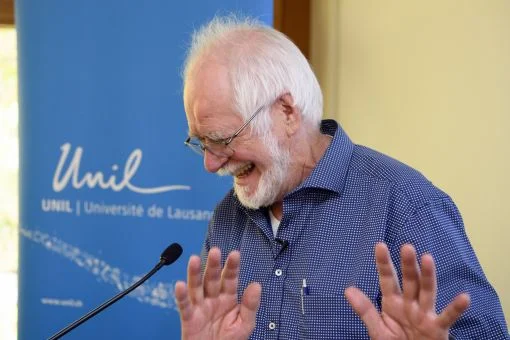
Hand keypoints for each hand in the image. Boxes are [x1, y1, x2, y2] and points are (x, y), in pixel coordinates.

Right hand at [175, 248, 260, 339]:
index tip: (235, 254)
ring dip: (195, 274)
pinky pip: (185, 306)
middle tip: (215, 251)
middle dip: (213, 265)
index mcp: (228, 298)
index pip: (230, 278)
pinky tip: (180, 285)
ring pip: (196, 287)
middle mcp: (213, 299)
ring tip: (194, 260)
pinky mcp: (189, 319)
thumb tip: (256, 285)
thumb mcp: (245, 324)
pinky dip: (181, 296)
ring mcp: (200, 307)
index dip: (232, 267)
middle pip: (212, 279)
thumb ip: (250, 306)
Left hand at [345, 243, 469, 339]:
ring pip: (427, 291)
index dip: (384, 263)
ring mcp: (425, 314)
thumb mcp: (377, 329)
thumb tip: (348, 289)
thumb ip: (365, 310)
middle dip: (408, 264)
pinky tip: (464, 297)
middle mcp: (410, 304)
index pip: (387, 279)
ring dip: (428, 276)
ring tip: (428, 258)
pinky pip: (447, 317)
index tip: (379, 245)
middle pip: (410, 281)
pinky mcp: (438, 328)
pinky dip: (456, 308)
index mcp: (393, 302)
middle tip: (407, 247)